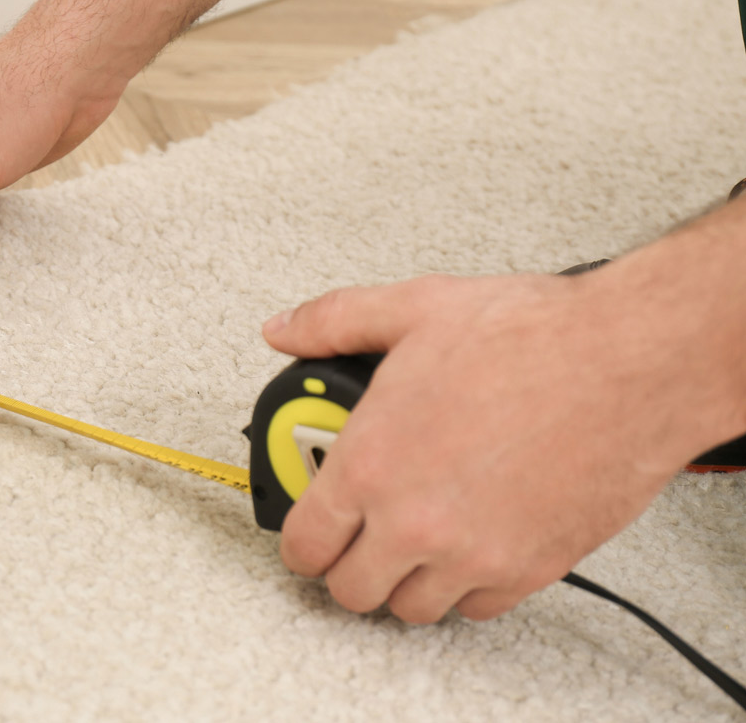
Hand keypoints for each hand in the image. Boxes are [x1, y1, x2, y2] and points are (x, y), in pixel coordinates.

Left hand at [262, 271, 741, 623]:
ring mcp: (472, 554)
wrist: (631, 363)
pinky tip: (468, 543)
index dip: (298, 540)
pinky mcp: (527, 569)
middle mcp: (414, 522)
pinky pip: (475, 608)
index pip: (303, 543)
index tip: (308, 531)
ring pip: (411, 609)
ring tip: (412, 539)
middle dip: (347, 564)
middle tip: (359, 534)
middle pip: (350, 590)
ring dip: (404, 580)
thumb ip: (334, 323)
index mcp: (372, 464)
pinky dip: (465, 586)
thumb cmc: (533, 338)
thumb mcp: (414, 309)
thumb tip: (284, 331)